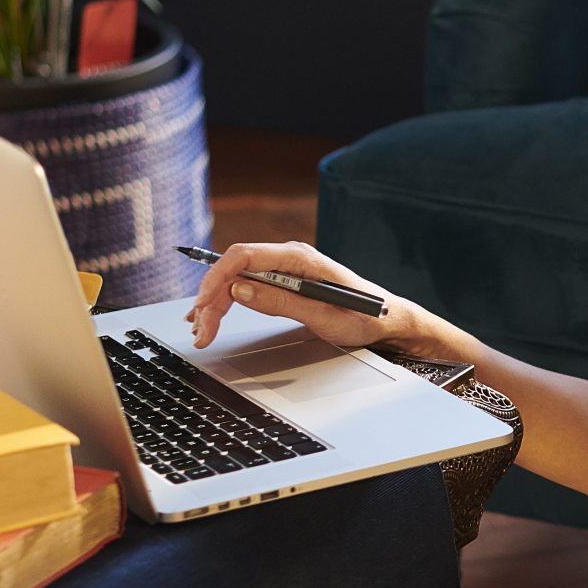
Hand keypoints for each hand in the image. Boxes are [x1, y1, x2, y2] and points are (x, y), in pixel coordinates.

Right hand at [185, 240, 408, 351]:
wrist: (386, 319)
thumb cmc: (363, 317)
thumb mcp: (322, 315)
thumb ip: (281, 301)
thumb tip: (240, 289)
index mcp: (300, 257)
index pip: (244, 256)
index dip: (217, 278)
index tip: (203, 304)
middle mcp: (290, 257)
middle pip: (235, 269)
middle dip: (212, 299)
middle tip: (201, 331)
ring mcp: (286, 268)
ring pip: (237, 279)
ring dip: (215, 302)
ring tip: (200, 328)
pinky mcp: (285, 281)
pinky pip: (248, 285)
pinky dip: (228, 301)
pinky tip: (211, 314)